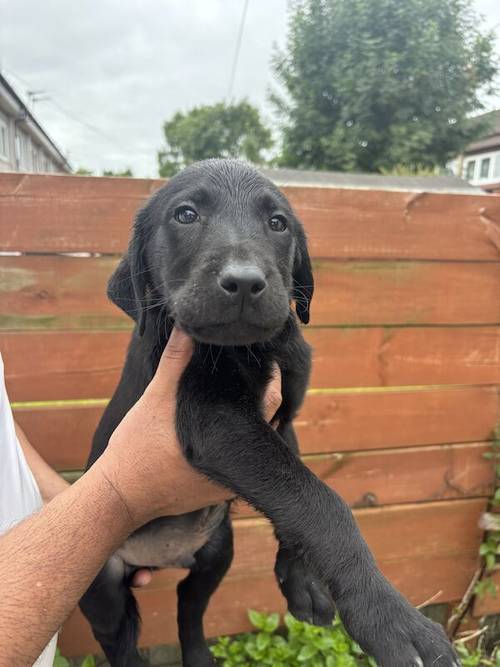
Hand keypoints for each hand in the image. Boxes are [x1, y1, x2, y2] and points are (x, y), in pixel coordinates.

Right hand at [95, 328, 281, 530]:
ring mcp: (229, 481)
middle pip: (269, 423)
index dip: (272, 379)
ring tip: (250, 392)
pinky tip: (231, 423)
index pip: (269, 403)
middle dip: (266, 398)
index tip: (270, 360)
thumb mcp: (155, 399)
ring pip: (257, 443)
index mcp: (228, 437)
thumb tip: (188, 328)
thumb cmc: (137, 447)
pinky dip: (241, 439)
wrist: (120, 495)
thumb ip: (175, 363)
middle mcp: (236, 463)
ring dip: (256, 420)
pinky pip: (240, 460)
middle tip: (261, 371)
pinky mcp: (218, 491)